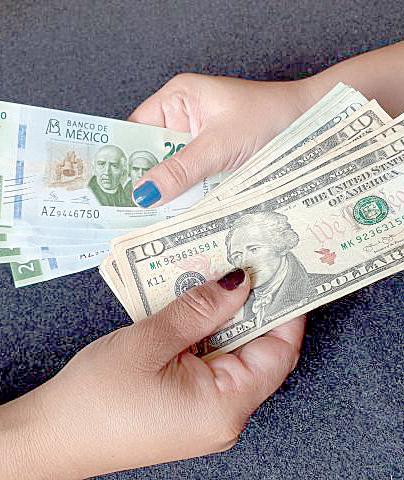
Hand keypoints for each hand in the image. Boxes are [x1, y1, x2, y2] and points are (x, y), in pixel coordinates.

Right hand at [1, 269, 304, 478]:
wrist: (52, 437)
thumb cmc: (97, 396)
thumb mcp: (152, 341)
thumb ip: (201, 308)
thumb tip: (239, 281)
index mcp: (227, 405)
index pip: (281, 351)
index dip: (288, 308)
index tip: (285, 269)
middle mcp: (226, 415)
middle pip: (259, 352)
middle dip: (255, 305)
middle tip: (249, 263)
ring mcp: (207, 413)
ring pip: (233, 355)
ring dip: (228, 317)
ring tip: (222, 277)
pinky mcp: (189, 406)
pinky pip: (212, 364)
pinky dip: (210, 333)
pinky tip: (198, 307)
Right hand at [129, 73, 311, 205]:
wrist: (312, 125)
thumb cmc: (270, 118)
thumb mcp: (220, 145)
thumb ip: (181, 170)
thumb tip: (143, 193)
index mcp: (178, 99)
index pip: (137, 130)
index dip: (123, 158)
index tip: (110, 188)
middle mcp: (185, 120)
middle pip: (153, 155)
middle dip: (147, 182)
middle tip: (129, 214)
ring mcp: (201, 143)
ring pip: (174, 172)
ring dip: (170, 193)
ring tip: (150, 221)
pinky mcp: (216, 161)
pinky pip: (194, 181)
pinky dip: (190, 197)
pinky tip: (181, 216)